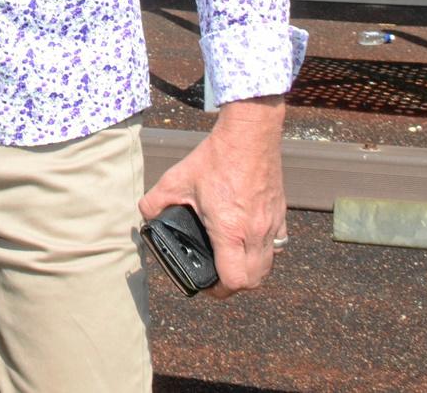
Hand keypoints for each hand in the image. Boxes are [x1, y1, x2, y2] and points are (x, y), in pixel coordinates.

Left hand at [138, 96, 285, 296]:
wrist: (250, 135)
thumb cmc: (216, 158)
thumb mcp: (176, 179)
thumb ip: (155, 202)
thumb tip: (145, 216)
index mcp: (230, 231)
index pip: (234, 280)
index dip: (218, 290)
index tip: (206, 284)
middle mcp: (255, 232)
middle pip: (254, 281)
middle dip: (235, 286)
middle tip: (218, 277)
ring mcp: (271, 224)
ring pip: (268, 265)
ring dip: (251, 271)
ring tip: (232, 262)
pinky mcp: (280, 213)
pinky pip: (277, 245)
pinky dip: (263, 252)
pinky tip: (248, 240)